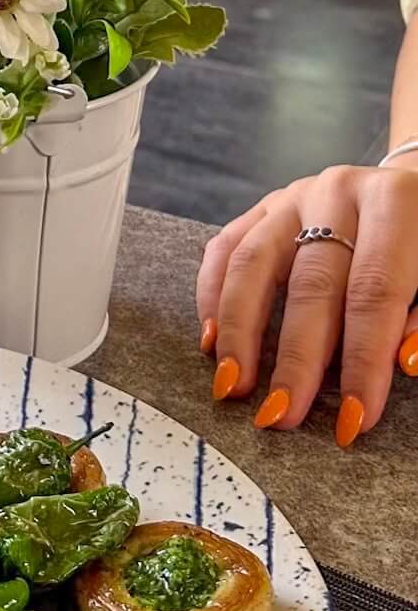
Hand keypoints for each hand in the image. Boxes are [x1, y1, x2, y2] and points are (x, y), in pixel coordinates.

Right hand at [195, 164, 417, 445]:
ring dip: (240, 335)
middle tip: (283, 415)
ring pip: (251, 266)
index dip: (364, 359)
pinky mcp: (258, 210)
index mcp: (397, 202)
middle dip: (296, 360)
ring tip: (234, 387)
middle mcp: (338, 193)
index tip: (352, 418)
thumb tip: (405, 362)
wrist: (402, 196)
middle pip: (311, 285)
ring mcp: (291, 199)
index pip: (376, 291)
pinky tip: (211, 343)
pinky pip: (221, 252)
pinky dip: (211, 300)